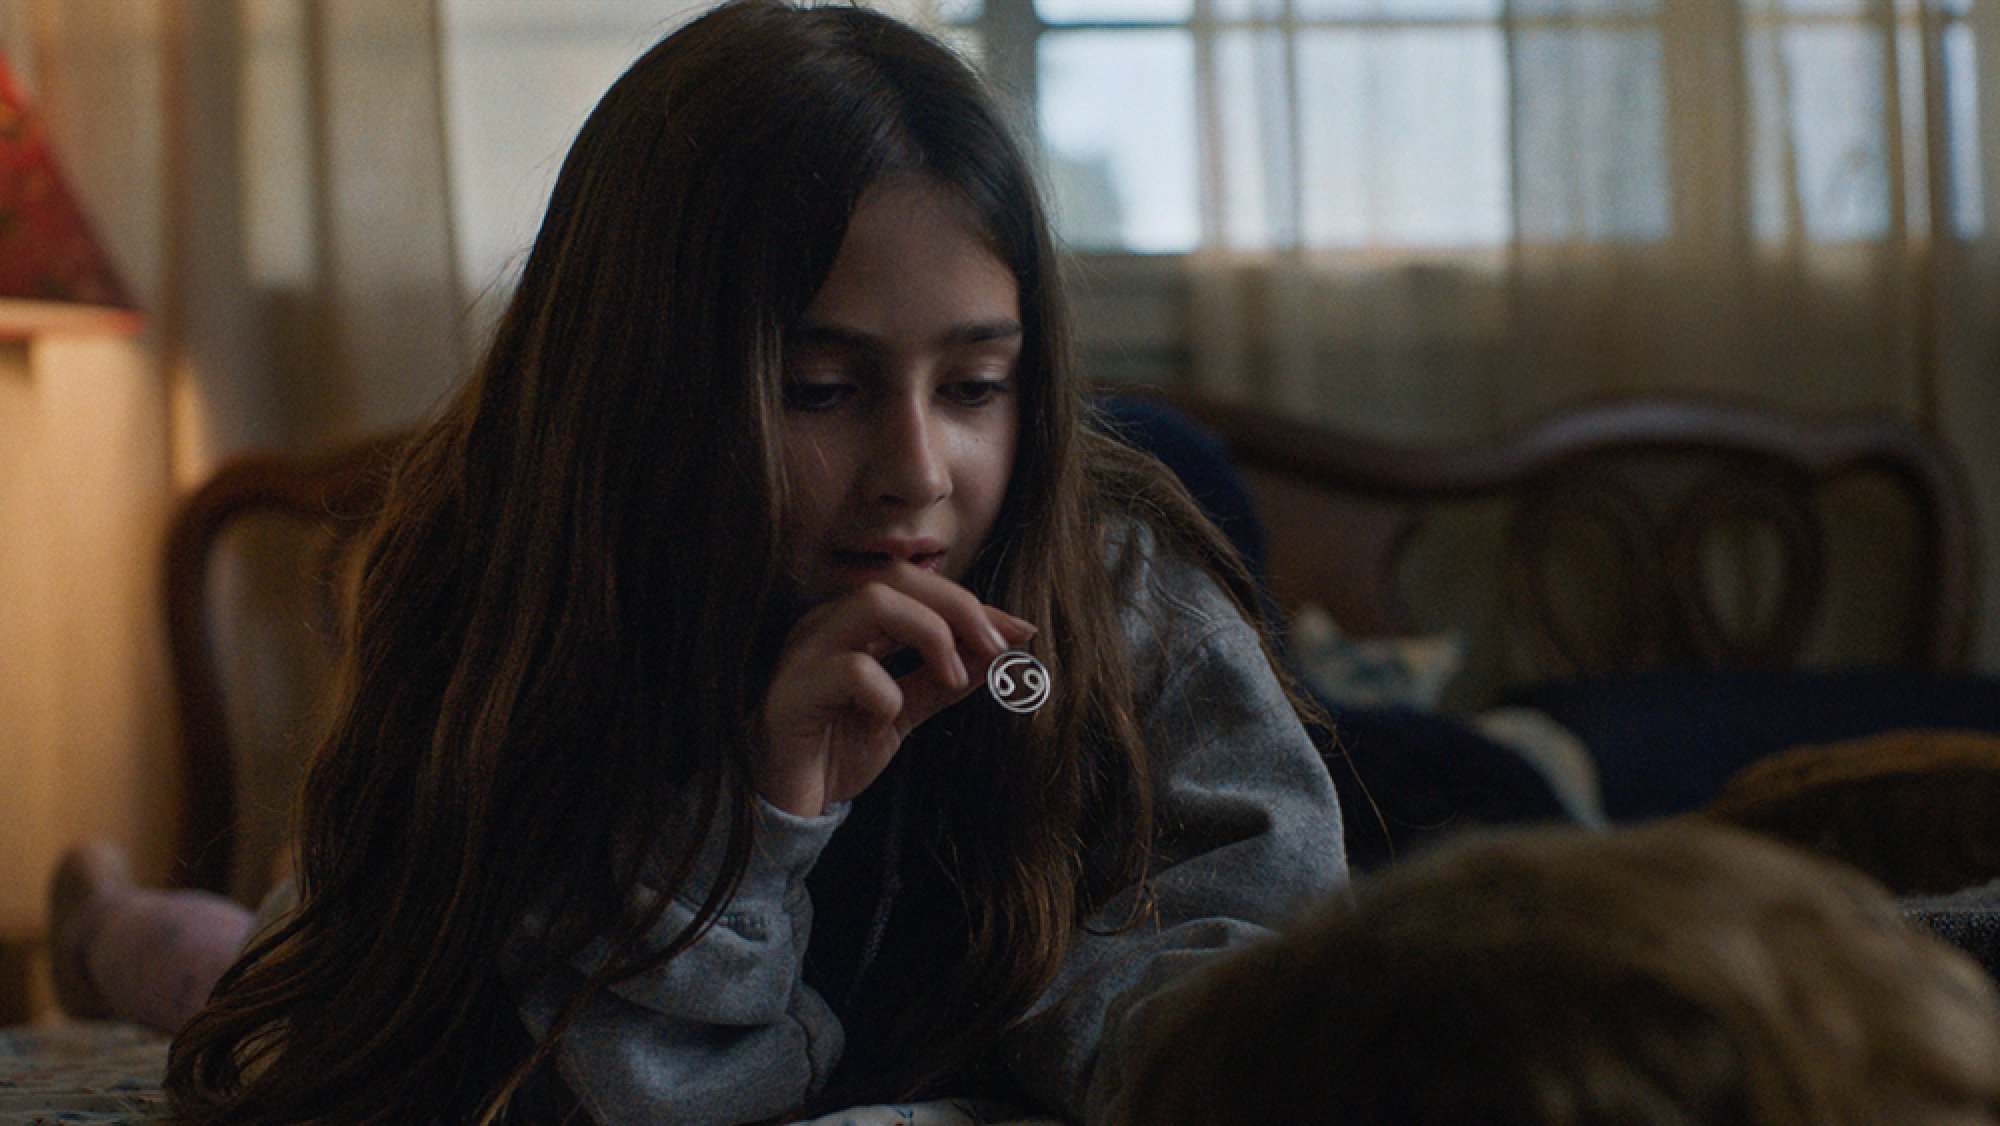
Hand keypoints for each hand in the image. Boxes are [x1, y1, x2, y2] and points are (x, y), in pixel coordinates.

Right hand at [755, 565, 1035, 816]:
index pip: (916, 588)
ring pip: (873, 603)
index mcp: (850, 624)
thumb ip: (944, 681)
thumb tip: (1000, 653)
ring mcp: (803, 652)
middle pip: (897, 580)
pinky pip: (849, 669)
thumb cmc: (836, 752)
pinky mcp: (790, 691)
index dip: (972, 606)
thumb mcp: (905, 712)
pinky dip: (885, 690)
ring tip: (953, 677)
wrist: (787, 808)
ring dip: (930, 634)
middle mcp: (824, 625)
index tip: (1020, 632)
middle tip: (997, 647)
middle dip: (958, 607)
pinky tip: (885, 718)